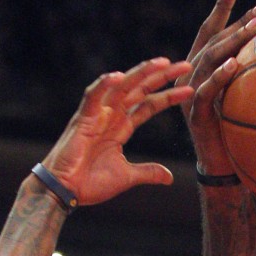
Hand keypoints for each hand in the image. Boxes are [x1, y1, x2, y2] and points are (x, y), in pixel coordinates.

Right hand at [40, 58, 191, 205]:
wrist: (65, 192)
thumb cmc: (90, 183)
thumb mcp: (127, 176)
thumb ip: (148, 172)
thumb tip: (169, 177)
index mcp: (121, 127)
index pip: (149, 105)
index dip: (168, 96)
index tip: (189, 89)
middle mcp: (111, 116)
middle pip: (140, 90)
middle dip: (162, 77)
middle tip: (186, 65)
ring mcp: (97, 115)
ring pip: (122, 87)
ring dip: (141, 73)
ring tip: (162, 62)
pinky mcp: (82, 119)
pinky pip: (93, 97)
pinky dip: (104, 85)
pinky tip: (119, 75)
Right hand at [179, 0, 255, 174]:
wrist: (222, 168)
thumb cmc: (238, 131)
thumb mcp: (247, 96)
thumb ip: (251, 73)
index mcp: (201, 66)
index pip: (211, 29)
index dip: (221, 6)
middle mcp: (190, 75)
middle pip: (214, 40)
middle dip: (239, 22)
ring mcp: (189, 93)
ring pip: (210, 59)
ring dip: (234, 42)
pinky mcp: (194, 113)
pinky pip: (207, 90)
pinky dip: (221, 75)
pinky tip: (236, 64)